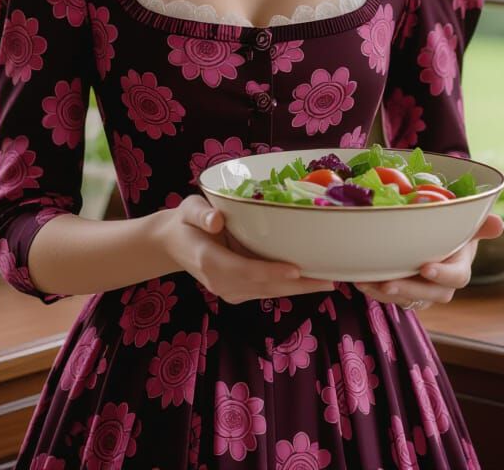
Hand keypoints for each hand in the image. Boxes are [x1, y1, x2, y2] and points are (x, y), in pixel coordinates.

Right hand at [162, 196, 335, 304]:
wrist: (173, 243)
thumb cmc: (185, 221)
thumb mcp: (188, 209)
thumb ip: (201, 214)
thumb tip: (216, 220)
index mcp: (210, 261)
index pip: (244, 270)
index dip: (270, 272)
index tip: (295, 270)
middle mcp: (221, 282)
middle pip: (264, 287)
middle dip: (297, 286)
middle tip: (331, 280)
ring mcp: (229, 290)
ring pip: (268, 293)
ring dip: (298, 290)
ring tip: (329, 281)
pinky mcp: (237, 291)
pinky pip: (265, 291)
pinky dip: (288, 287)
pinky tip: (309, 281)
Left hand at [354, 212, 503, 311]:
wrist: (439, 245)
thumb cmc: (454, 233)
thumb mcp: (467, 225)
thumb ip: (481, 225)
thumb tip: (498, 223)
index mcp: (459, 269)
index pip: (456, 277)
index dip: (442, 275)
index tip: (425, 267)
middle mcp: (441, 287)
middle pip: (428, 295)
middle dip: (407, 290)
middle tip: (388, 283)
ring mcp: (422, 293)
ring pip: (405, 300)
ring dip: (384, 293)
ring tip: (365, 282)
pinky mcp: (404, 294)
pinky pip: (390, 298)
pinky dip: (374, 290)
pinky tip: (358, 280)